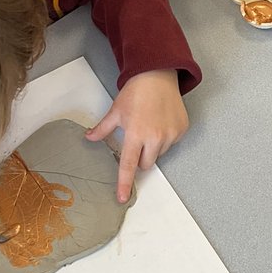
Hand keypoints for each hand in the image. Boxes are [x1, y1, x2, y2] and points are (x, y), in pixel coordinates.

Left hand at [86, 70, 188, 202]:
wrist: (158, 74)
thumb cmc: (136, 91)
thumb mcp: (116, 110)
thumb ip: (103, 129)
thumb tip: (90, 138)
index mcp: (136, 134)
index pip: (128, 165)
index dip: (125, 183)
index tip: (122, 197)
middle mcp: (155, 137)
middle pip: (146, 164)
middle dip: (139, 157)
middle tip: (136, 138)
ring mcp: (171, 134)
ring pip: (159, 154)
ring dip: (153, 147)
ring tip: (149, 125)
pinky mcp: (181, 129)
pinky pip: (171, 143)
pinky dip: (165, 137)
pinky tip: (160, 121)